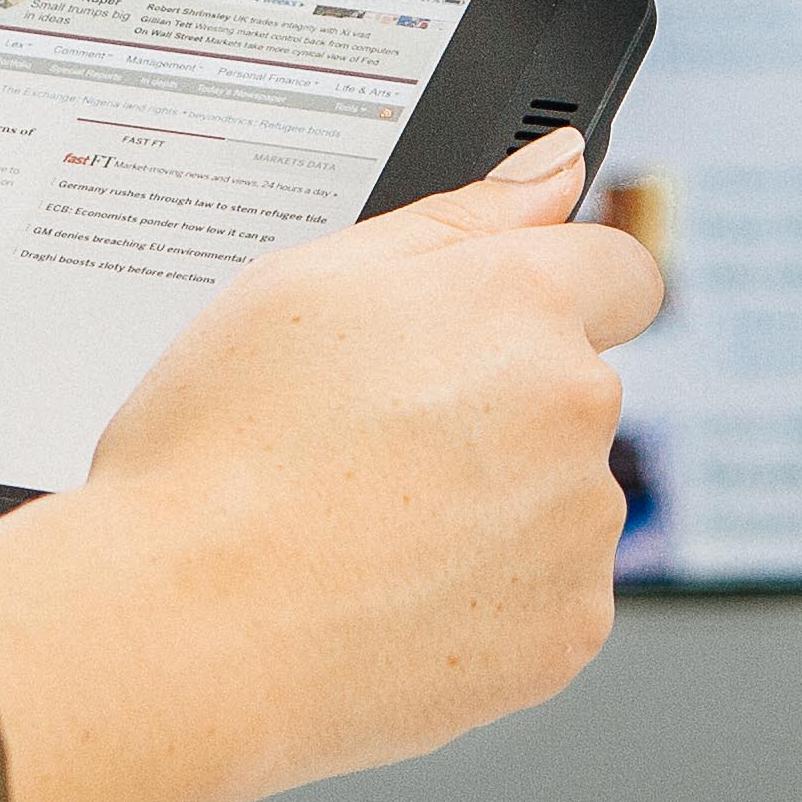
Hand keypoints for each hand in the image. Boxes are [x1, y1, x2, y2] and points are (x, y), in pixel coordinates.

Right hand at [0, 128, 662, 801]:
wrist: (183, 632)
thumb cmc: (219, 457)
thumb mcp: (308, 281)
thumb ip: (461, 217)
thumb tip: (556, 169)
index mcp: (519, 302)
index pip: (618, 270)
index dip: (555, 295)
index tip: (496, 333)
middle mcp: (574, 407)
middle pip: (572, 391)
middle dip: (500, 407)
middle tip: (376, 442)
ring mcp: (579, 527)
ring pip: (559, 497)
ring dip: (496, 505)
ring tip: (366, 526)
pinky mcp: (566, 630)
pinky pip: (548, 594)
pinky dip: (491, 597)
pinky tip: (393, 593)